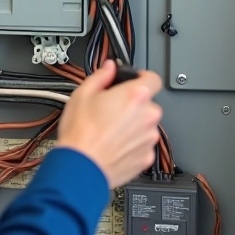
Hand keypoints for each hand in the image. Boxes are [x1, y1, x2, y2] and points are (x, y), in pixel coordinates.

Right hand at [56, 60, 163, 187]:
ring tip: (110, 130)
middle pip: (148, 104)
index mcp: (136, 95)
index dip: (142, 78)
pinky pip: (143, 144)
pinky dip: (132, 143)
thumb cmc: (81, 133)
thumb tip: (109, 68)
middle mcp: (148, 116)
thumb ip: (101, 76)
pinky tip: (114, 144)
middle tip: (112, 109)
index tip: (133, 81)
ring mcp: (149, 138)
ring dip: (134, 125)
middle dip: (133, 105)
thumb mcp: (82, 94)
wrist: (80, 166)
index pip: (153, 78)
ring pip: (146, 125)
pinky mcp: (146, 157)